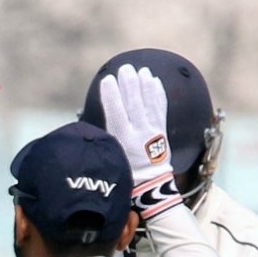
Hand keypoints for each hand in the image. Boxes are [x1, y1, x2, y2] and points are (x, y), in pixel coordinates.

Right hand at [95, 64, 181, 215]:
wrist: (150, 188)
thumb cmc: (125, 174)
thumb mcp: (111, 157)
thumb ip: (106, 138)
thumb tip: (94, 122)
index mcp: (123, 141)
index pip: (116, 113)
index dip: (112, 95)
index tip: (107, 79)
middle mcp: (139, 135)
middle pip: (134, 105)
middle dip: (130, 85)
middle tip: (126, 68)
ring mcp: (153, 134)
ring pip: (149, 105)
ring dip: (145, 85)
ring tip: (141, 70)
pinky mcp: (162, 134)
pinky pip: (161, 110)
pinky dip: (158, 95)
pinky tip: (155, 82)